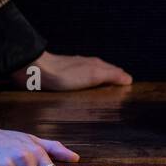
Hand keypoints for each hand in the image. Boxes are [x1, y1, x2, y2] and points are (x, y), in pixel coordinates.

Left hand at [9, 50, 132, 90]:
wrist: (36, 72)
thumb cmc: (64, 74)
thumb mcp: (92, 74)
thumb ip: (111, 75)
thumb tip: (128, 78)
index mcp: (96, 65)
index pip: (116, 72)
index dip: (123, 80)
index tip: (130, 92)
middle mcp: (86, 66)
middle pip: (105, 75)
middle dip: (113, 83)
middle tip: (120, 97)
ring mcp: (74, 73)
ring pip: (92, 80)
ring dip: (99, 88)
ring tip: (105, 100)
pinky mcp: (62, 81)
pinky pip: (79, 86)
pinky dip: (86, 91)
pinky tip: (83, 99)